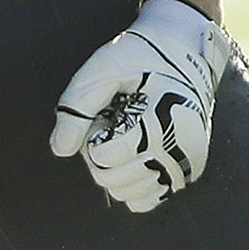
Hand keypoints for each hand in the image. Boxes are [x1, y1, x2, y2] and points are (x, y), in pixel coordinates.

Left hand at [52, 0, 236, 212]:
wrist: (185, 49)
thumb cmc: (140, 56)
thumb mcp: (102, 70)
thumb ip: (76, 108)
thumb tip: (60, 150)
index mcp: (161, 122)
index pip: (103, 157)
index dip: (94, 133)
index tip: (108, 110)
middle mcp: (178, 148)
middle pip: (111, 179)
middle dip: (101, 154)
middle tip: (116, 121)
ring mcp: (185, 163)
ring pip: (127, 194)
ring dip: (116, 168)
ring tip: (129, 134)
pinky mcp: (188, 171)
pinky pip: (148, 200)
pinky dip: (133, 184)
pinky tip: (135, 155)